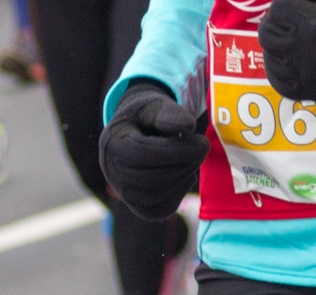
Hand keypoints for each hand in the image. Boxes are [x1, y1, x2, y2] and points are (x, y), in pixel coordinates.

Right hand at [98, 80, 208, 220]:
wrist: (135, 130)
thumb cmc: (147, 115)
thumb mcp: (155, 105)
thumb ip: (169, 113)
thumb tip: (188, 126)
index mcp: (113, 143)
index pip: (144, 155)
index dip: (176, 151)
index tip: (202, 143)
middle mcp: (111, 171)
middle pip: (149, 179)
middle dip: (182, 165)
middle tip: (203, 149)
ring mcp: (122, 191)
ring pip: (153, 197)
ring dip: (181, 179)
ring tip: (196, 159)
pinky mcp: (136, 205)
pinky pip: (157, 210)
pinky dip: (176, 196)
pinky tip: (187, 176)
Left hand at [259, 0, 315, 101]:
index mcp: (314, 24)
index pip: (278, 8)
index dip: (288, 1)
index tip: (301, 2)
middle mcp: (304, 51)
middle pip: (267, 32)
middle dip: (277, 21)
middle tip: (295, 20)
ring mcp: (304, 74)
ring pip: (269, 56)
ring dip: (276, 44)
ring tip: (294, 38)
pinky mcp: (307, 91)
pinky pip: (277, 81)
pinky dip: (278, 69)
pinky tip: (290, 60)